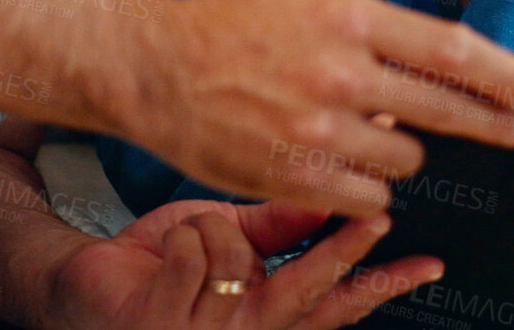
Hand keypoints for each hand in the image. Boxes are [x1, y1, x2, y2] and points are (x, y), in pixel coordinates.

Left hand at [50, 198, 442, 329]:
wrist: (87, 284)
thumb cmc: (164, 265)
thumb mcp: (228, 237)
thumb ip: (276, 227)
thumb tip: (330, 196)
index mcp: (269, 315)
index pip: (339, 305)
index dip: (384, 283)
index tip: (427, 263)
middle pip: (310, 290)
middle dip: (344, 248)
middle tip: (379, 213)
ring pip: (238, 258)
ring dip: (212, 229)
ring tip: (191, 236)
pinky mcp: (163, 323)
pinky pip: (193, 254)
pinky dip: (180, 236)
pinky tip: (165, 251)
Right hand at [123, 0, 513, 217]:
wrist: (158, 67)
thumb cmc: (234, 25)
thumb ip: (375, 27)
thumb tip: (441, 59)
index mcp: (347, 18)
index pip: (450, 50)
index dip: (500, 74)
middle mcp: (339, 73)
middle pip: (444, 110)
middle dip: (491, 123)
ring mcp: (317, 129)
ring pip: (407, 159)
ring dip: (405, 153)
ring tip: (380, 138)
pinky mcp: (295, 175)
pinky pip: (369, 197)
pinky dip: (371, 188)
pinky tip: (354, 169)